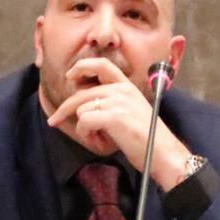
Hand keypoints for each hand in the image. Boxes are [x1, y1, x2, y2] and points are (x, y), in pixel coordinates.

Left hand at [45, 57, 192, 188]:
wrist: (164, 154)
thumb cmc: (148, 140)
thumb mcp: (132, 113)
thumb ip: (112, 104)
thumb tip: (83, 107)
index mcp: (127, 87)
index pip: (102, 65)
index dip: (82, 67)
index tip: (70, 77)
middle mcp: (122, 90)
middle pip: (81, 93)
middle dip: (64, 108)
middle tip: (54, 121)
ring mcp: (118, 102)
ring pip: (81, 110)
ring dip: (85, 129)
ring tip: (101, 139)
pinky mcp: (113, 116)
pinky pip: (84, 122)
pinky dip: (87, 135)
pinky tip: (102, 142)